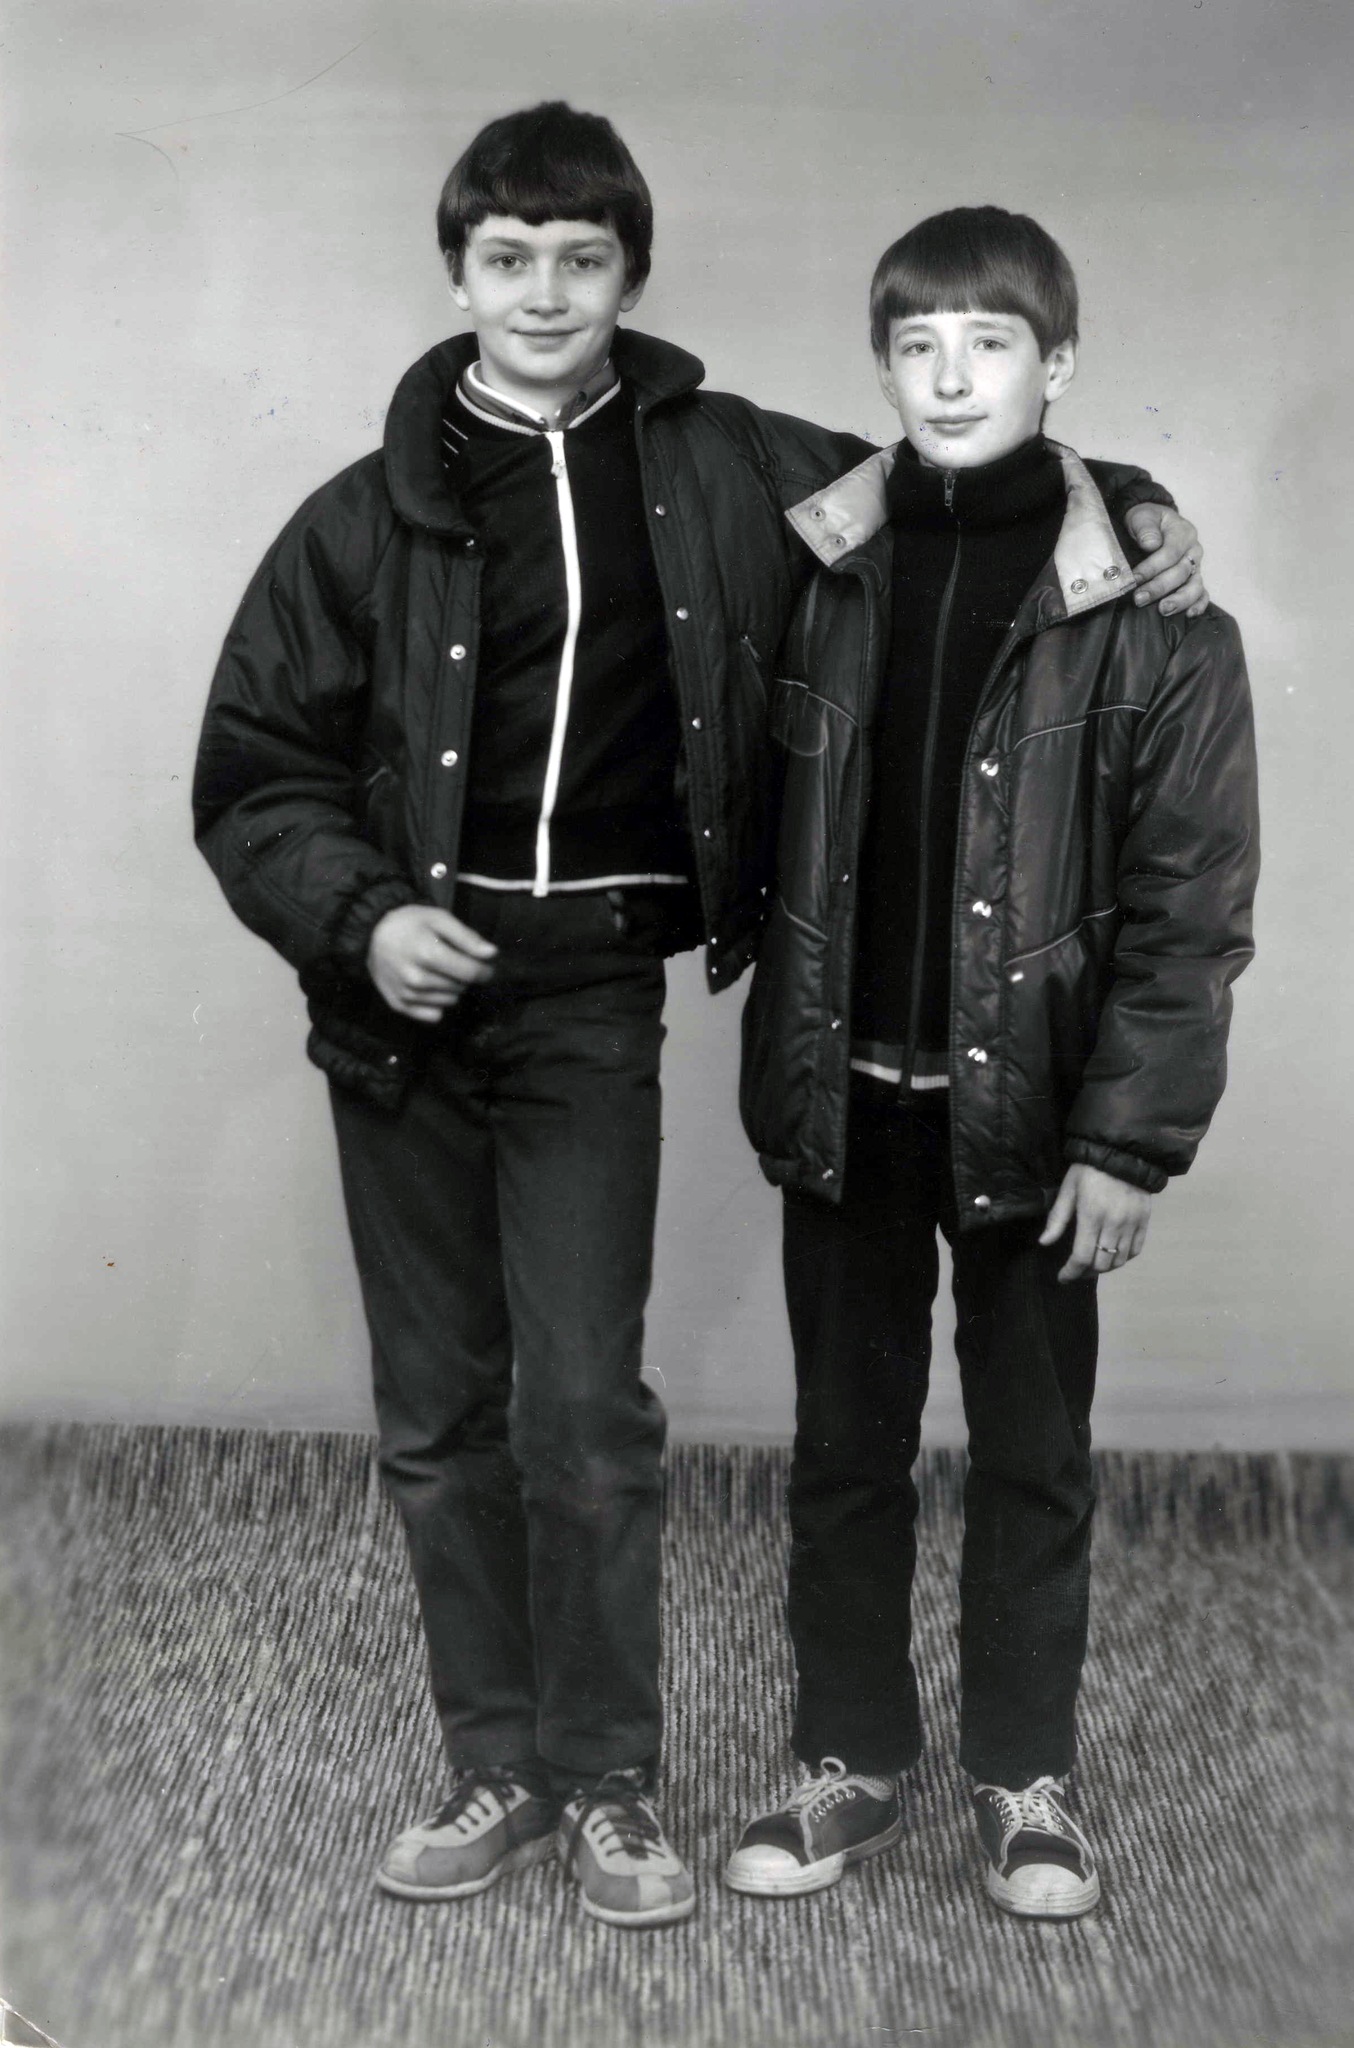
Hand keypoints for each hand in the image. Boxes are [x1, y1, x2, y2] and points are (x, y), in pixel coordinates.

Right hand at [367, 904, 497, 1021]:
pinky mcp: (399, 1006)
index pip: (471, 973)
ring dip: (451, 988)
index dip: (485, 970)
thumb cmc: (411, 923)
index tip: (485, 964)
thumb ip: (467, 937)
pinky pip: (434, 1015)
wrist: (372, 934)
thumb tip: (492, 954)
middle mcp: (415, 978)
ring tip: (438, 970)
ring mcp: (406, 995)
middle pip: (461, 987)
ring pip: (450, 1001)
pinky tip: (429, 986)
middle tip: (452, 961)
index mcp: (427, 953)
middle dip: (464, 976)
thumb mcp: (440, 919)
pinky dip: (437, 1003)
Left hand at [1039, 1164, 1151, 1283]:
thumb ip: (1058, 1218)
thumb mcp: (1068, 1189)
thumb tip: (1044, 1243)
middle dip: (1086, 1272)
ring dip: (1105, 1267)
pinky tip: (1112, 1254)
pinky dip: (1124, 1257)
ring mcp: (1132, 1224)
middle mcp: (1114, 1224)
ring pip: (1120, 1260)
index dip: (1071, 1272)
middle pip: (1102, 1264)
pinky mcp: (1144, 1221)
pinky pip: (1136, 1250)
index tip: (1063, 1277)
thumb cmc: (1088, 1170)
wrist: (1122, 1153)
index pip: (1082, 1257)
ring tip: (1093, 1264)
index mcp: (1092, 1216)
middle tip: (1076, 1270)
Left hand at [1125, 504, 1207, 617]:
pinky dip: (1198, 605)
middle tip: (1139, 599)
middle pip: (1180, 572)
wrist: (1151, 524)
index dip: (1152, 567)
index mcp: (1183, 533)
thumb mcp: (1142, 516)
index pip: (1170, 553)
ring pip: (1194, 586)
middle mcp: (1193, 551)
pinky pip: (1201, 594)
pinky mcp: (1193, 580)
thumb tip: (1151, 544)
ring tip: (1163, 610)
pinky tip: (1188, 614)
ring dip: (1179, 600)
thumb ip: (1146, 528)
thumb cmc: (1146, 521)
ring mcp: (1195, 567)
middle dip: (1159, 587)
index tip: (1134, 578)